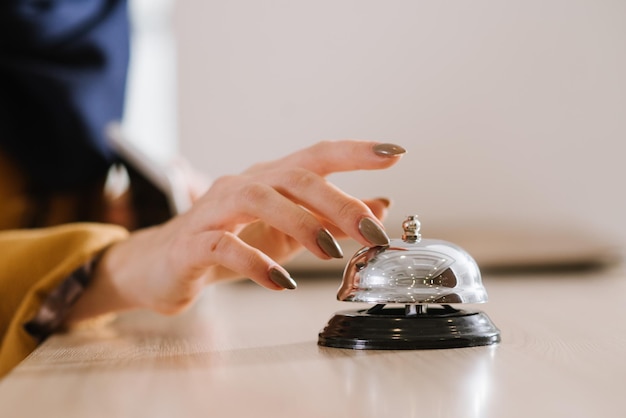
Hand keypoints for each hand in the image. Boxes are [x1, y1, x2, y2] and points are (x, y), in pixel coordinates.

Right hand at [66, 140, 405, 319]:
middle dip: (338, 202)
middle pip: (294, 178)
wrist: (164, 266)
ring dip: (301, 225)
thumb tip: (380, 208)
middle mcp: (244, 184)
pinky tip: (281, 281)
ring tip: (330, 253)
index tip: (394, 153)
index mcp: (270, 179)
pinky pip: (224, 246)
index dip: (354, 152)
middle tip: (371, 232)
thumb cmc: (230, 243)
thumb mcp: (288, 233)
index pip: (317, 155)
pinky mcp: (193, 243)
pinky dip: (256, 263)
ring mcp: (215, 211)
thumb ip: (331, 221)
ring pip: (259, 200)